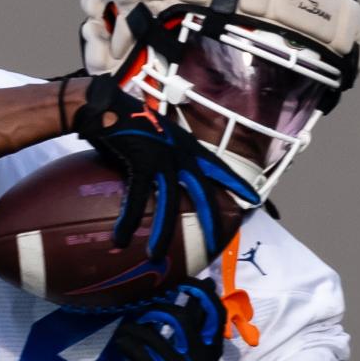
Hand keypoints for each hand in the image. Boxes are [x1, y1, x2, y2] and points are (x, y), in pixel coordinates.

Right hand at [68, 75, 259, 259]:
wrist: (105, 105)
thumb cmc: (126, 121)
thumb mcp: (154, 137)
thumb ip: (161, 156)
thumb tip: (156, 177)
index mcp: (186, 146)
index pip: (218, 167)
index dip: (235, 184)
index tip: (254, 199)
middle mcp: (181, 152)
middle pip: (203, 192)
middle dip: (211, 219)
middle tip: (217, 244)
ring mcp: (163, 157)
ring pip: (170, 202)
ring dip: (162, 232)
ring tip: (155, 255)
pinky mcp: (142, 162)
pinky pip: (138, 198)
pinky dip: (129, 219)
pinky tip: (120, 237)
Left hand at [114, 277, 226, 360]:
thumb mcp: (196, 359)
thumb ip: (197, 330)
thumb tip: (199, 289)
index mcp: (211, 350)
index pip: (215, 312)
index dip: (202, 292)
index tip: (188, 281)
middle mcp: (199, 357)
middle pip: (179, 315)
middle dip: (156, 307)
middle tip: (145, 309)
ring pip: (151, 330)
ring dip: (133, 326)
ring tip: (128, 330)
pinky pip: (136, 349)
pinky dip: (124, 343)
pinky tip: (122, 345)